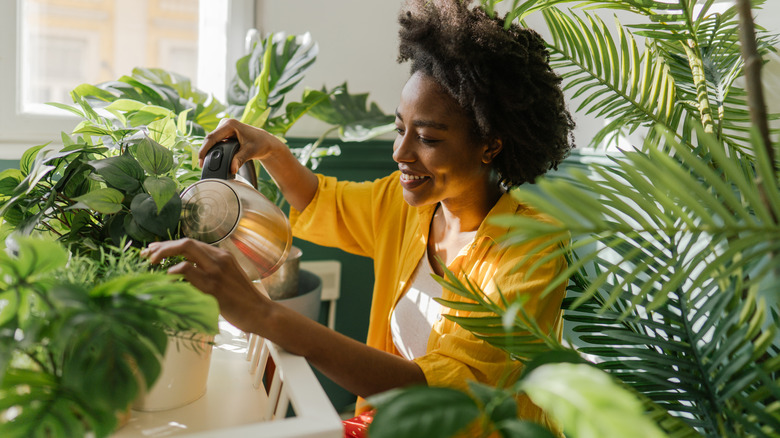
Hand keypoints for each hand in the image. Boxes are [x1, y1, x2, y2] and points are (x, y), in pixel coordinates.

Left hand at [141, 238, 271, 332]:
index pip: (191, 244)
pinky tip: (167, 277)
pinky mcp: (213, 286)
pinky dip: (173, 271)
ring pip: (186, 250)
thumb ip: (208, 272)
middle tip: (147, 255)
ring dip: (164, 254)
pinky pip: (188, 270)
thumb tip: (183, 273)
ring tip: (152, 264)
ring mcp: (216, 271)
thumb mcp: (227, 279)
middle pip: (186, 242)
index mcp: (222, 256)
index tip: (154, 251)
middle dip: (162, 247)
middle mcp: (219, 258)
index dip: (169, 246)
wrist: (259, 312)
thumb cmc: (241, 300)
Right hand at [200, 119, 286, 173]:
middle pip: (209, 140)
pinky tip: (211, 160)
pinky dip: (213, 151)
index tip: (201, 162)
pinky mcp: (224, 134)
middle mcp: (225, 124)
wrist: (266, 142)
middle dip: (205, 153)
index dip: (204, 150)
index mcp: (230, 124)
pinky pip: (215, 143)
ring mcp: (223, 128)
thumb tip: (232, 169)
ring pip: (211, 141)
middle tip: (203, 166)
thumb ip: (240, 159)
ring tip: (206, 165)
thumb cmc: (260, 144)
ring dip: (208, 152)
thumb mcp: (250, 152)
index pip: (212, 138)